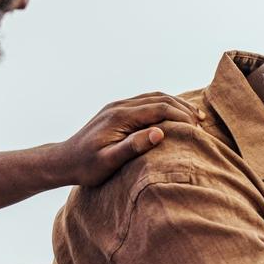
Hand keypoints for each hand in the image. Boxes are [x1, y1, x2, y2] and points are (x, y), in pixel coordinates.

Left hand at [54, 92, 203, 186]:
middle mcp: (119, 106)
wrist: (63, 161)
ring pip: (153, 97)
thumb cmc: (86, 167)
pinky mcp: (116, 111)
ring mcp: (117, 106)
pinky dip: (163, 106)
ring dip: (175, 104)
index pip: (158, 108)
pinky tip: (173, 116)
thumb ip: (133, 147)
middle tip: (200, 123)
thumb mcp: (108, 162)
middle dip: (182, 108)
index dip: (181, 116)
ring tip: (193, 118)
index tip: (196, 129)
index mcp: (120, 116)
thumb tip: (159, 133)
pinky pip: (145, 102)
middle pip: (159, 98)